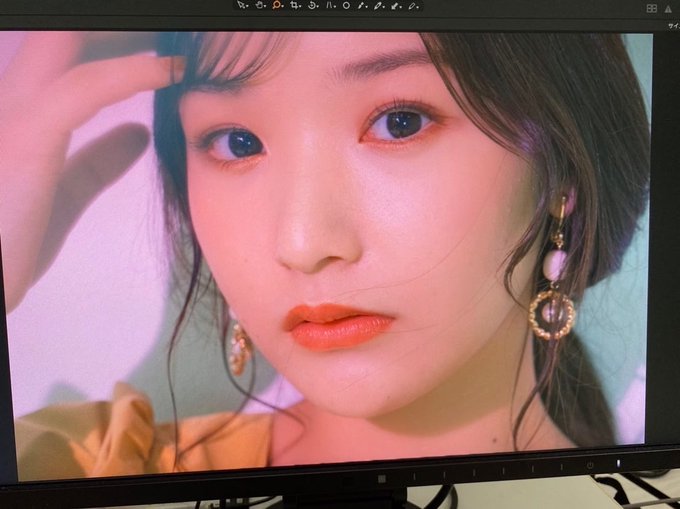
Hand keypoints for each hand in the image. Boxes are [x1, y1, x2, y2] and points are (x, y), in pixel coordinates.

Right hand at [0, 32, 182, 311]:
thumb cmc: (10, 243)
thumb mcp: (61, 193)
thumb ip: (97, 161)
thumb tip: (138, 132)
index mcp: (18, 109)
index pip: (63, 52)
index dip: (112, 39)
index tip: (164, 40)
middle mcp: (7, 97)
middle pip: (59, 31)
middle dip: (115, 24)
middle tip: (175, 28)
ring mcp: (9, 112)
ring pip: (66, 38)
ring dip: (126, 30)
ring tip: (178, 35)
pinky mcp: (23, 138)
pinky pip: (83, 88)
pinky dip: (132, 72)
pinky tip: (169, 69)